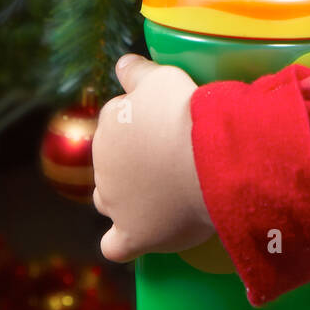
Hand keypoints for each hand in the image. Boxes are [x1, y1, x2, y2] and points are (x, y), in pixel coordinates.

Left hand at [92, 54, 214, 261]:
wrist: (206, 157)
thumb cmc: (186, 113)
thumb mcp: (160, 78)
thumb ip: (136, 72)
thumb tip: (121, 63)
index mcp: (109, 124)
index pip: (116, 123)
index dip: (140, 127)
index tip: (164, 128)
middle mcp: (103, 163)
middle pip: (111, 163)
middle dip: (132, 162)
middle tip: (169, 160)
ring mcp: (115, 201)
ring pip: (108, 200)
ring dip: (124, 198)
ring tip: (158, 195)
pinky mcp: (132, 234)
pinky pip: (115, 246)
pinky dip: (123, 242)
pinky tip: (135, 238)